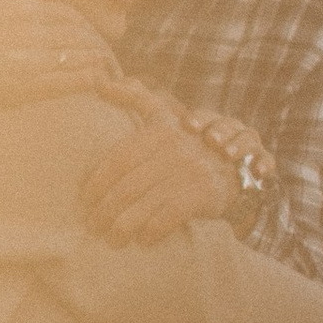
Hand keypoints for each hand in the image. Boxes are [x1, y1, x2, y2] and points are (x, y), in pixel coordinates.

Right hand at [0, 0, 116, 111]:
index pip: (69, 15)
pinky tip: (96, 82)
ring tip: (108, 69)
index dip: (87, 27)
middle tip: (109, 55)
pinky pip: (61, 83)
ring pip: (75, 57)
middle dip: (97, 45)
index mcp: (20, 7)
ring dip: (98, 62)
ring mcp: (22, 60)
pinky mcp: (16, 87)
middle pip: (78, 36)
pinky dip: (84, 80)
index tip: (93, 37)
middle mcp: (26, 31)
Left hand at [78, 110, 236, 245]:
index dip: (97, 183)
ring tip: (112, 239)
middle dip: (105, 211)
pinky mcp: (203, 193)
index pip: (118, 159)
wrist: (237, 166)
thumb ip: (135, 98)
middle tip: (93, 227)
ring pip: (144, 204)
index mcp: (160, 131)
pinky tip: (142, 240)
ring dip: (123, 227)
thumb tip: (102, 82)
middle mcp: (174, 149)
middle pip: (127, 186)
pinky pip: (168, 217)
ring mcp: (189, 171)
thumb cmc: (188, 144)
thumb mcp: (165, 116)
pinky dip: (151, 231)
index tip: (85, 201)